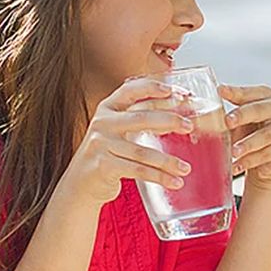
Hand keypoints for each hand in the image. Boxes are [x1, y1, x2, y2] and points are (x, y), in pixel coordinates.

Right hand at [65, 78, 193, 205]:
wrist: (81, 182)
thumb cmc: (107, 153)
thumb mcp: (121, 131)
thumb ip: (144, 120)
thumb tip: (178, 117)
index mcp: (108, 108)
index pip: (131, 90)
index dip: (152, 88)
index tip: (173, 90)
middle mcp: (103, 122)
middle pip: (142, 117)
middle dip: (169, 120)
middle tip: (189, 126)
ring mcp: (101, 144)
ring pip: (142, 151)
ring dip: (168, 161)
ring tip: (185, 168)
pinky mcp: (103, 165)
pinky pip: (138, 170)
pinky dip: (159, 177)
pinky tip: (174, 182)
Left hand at [220, 84, 270, 193]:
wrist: (269, 161)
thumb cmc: (252, 136)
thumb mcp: (239, 124)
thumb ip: (225, 117)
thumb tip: (197, 118)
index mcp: (267, 97)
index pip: (250, 92)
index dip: (235, 92)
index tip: (220, 91)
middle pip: (261, 110)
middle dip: (243, 115)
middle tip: (228, 122)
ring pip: (266, 135)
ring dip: (248, 143)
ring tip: (233, 151)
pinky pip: (267, 154)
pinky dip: (250, 161)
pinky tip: (237, 165)